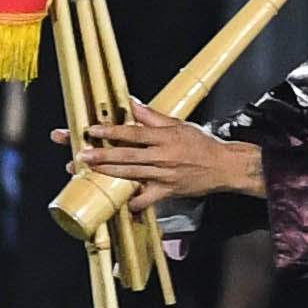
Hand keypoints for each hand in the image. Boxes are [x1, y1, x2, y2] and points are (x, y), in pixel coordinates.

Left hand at [78, 113, 263, 202]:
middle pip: (128, 155)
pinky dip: (133, 203)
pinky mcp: (168, 191)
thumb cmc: (202, 145)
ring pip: (131, 175)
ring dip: (108, 173)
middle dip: (102, 155)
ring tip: (89, 171)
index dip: (112, 132)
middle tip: (82, 155)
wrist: (225, 166)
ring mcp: (164, 175)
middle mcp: (163, 156)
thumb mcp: (179, 124)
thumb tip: (133, 103)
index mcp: (165, 137)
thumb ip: (153, 116)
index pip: (134, 133)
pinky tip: (119, 203)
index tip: (93, 131)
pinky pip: (146, 199)